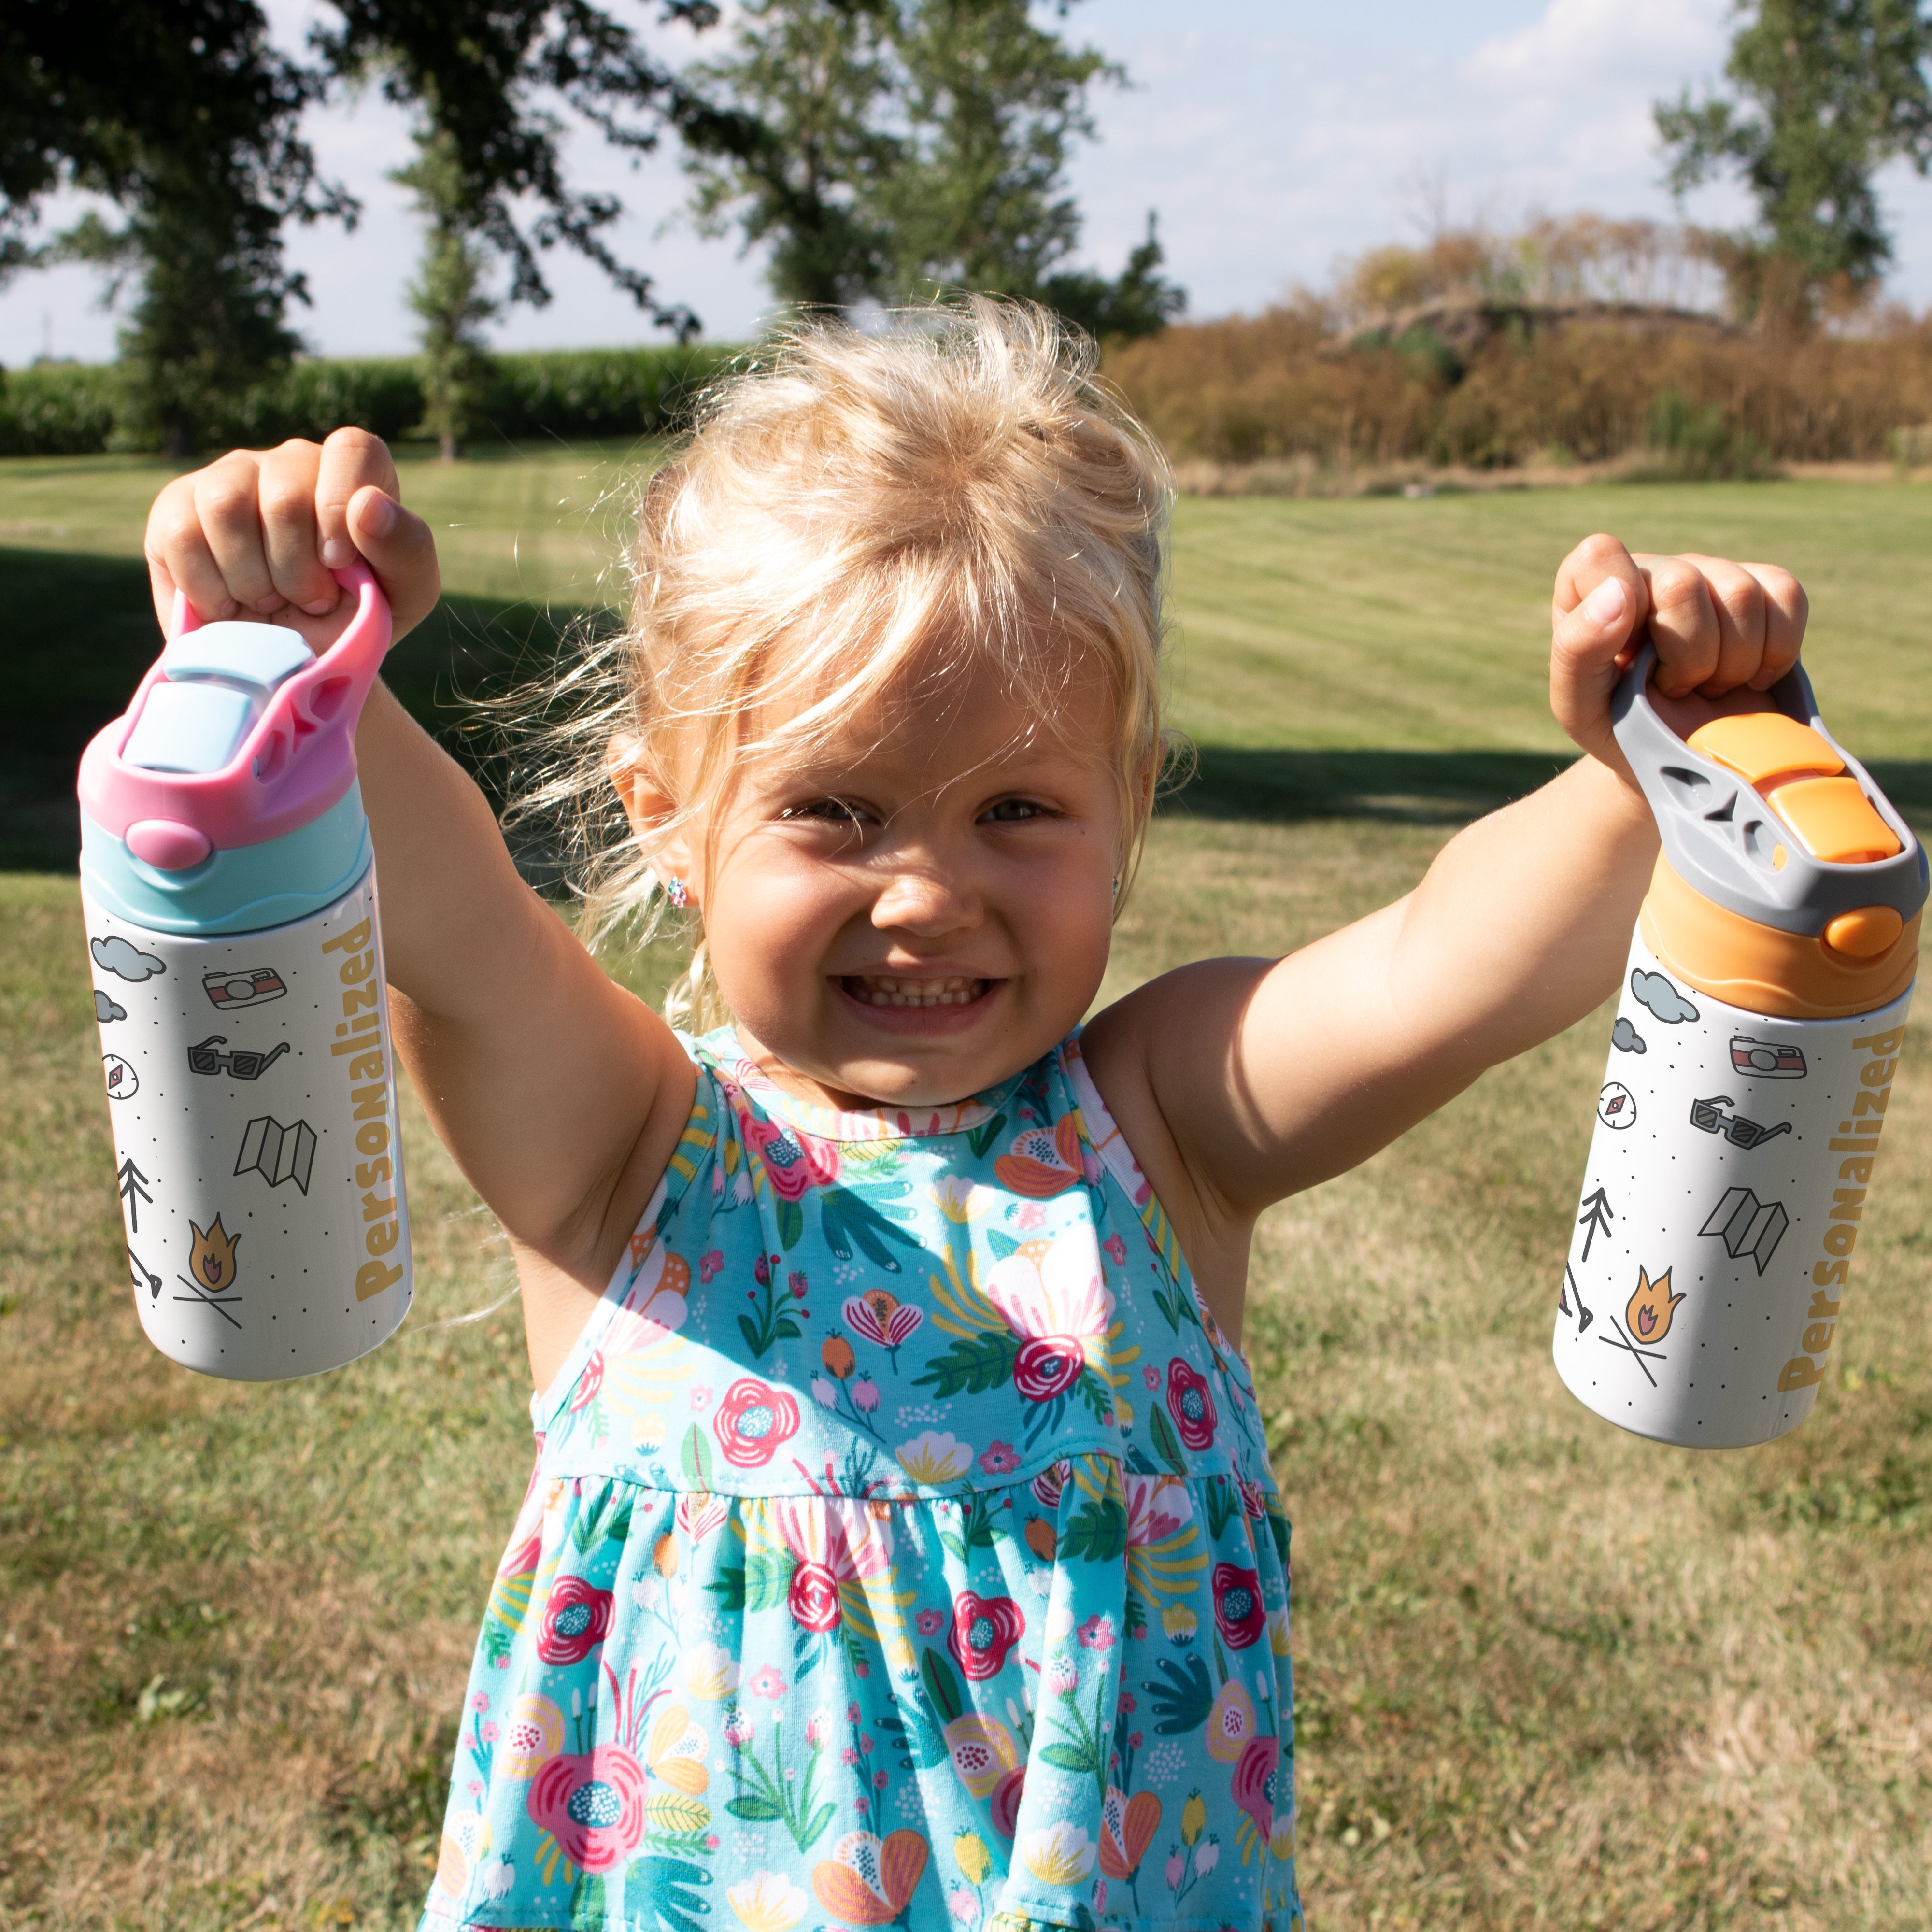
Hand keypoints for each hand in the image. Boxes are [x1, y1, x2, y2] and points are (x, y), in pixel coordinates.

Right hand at [143, 428, 440, 652]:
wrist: (291, 662)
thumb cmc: (356, 619)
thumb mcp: (405, 595)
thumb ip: (406, 548)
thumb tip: (368, 505)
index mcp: (352, 473)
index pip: (352, 449)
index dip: (341, 508)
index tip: (339, 564)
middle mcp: (290, 463)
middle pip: (284, 495)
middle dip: (297, 570)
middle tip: (309, 600)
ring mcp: (230, 477)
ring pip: (226, 507)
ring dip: (253, 579)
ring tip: (268, 602)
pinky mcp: (177, 506)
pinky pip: (182, 535)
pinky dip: (208, 588)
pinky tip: (227, 606)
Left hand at [1549, 533, 1807, 782]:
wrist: (1680, 756)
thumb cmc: (1619, 726)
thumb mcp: (1579, 705)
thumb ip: (1577, 649)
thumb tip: (1618, 594)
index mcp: (1592, 588)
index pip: (1601, 556)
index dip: (1621, 605)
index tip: (1630, 656)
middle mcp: (1654, 569)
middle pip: (1684, 584)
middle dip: (1687, 657)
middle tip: (1675, 688)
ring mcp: (1713, 571)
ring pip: (1742, 594)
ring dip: (1732, 663)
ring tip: (1709, 686)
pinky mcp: (1765, 585)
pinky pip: (1788, 597)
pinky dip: (1776, 651)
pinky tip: (1750, 676)